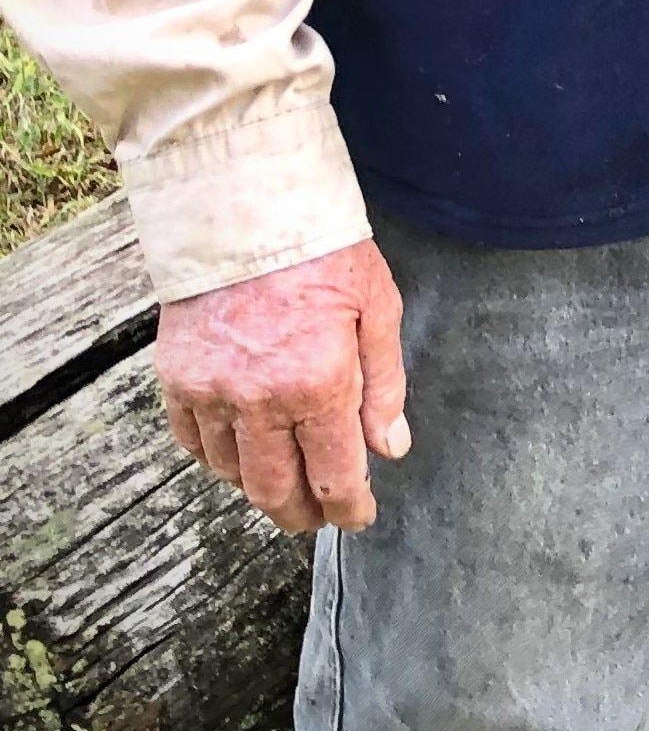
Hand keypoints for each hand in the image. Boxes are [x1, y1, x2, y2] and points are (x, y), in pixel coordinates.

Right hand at [155, 238, 410, 533]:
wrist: (248, 211)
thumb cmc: (324, 254)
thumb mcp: (378, 309)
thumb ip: (385, 386)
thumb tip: (390, 449)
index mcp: (318, 384)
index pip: (335, 474)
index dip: (349, 507)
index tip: (358, 518)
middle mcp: (259, 400)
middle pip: (276, 489)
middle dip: (301, 514)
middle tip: (319, 519)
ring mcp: (211, 393)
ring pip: (232, 472)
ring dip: (260, 488)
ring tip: (286, 486)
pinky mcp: (176, 380)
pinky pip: (193, 443)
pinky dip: (217, 459)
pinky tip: (240, 456)